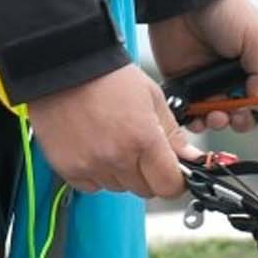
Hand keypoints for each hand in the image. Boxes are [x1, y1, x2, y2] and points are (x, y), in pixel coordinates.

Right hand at [21, 64, 196, 198]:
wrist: (67, 68)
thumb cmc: (110, 78)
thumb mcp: (153, 97)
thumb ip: (173, 134)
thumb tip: (190, 159)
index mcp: (143, 139)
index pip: (169, 186)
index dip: (175, 180)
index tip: (173, 171)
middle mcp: (117, 158)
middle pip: (145, 190)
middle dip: (149, 174)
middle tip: (140, 147)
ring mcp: (91, 166)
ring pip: (119, 188)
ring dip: (122, 172)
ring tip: (113, 140)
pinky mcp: (69, 170)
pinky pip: (93, 186)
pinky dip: (97, 173)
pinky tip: (95, 147)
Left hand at [147, 0, 257, 133]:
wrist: (184, 1)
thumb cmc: (224, 10)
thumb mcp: (255, 35)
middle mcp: (237, 77)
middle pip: (249, 113)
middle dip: (244, 119)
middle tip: (236, 113)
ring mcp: (212, 84)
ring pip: (221, 118)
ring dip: (220, 122)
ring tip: (214, 114)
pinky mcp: (188, 87)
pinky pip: (194, 114)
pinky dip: (197, 121)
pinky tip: (198, 116)